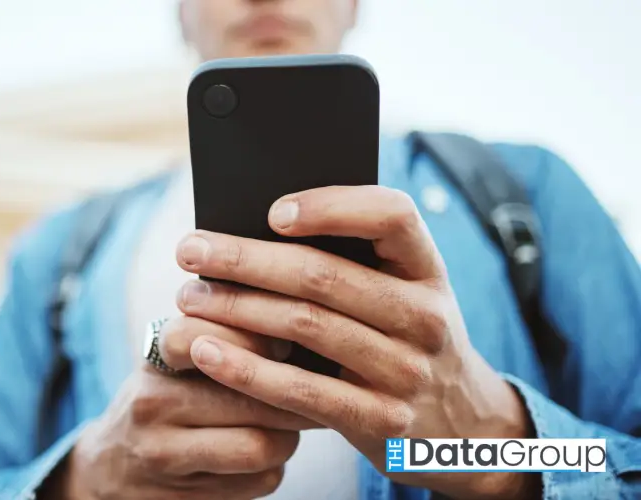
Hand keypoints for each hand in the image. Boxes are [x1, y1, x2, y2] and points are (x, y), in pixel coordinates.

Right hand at [55, 317, 316, 499]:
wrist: (109, 467)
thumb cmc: (161, 399)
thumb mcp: (173, 360)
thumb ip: (220, 335)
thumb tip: (293, 329)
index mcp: (155, 358)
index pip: (212, 335)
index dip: (261, 340)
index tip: (286, 344)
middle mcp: (153, 404)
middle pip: (250, 397)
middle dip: (294, 396)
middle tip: (315, 390)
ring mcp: (164, 455)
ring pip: (260, 446)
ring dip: (288, 438)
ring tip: (288, 426)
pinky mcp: (183, 498)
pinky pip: (257, 483)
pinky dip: (272, 470)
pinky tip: (262, 458)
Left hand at [173, 186, 537, 499]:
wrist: (463, 427)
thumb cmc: (407, 341)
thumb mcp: (403, 296)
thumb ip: (353, 266)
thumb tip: (255, 232)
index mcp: (427, 270)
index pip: (393, 215)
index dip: (331, 206)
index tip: (271, 210)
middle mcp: (425, 316)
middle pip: (325, 275)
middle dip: (246, 258)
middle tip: (190, 250)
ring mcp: (407, 371)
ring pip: (306, 326)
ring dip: (237, 308)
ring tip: (189, 298)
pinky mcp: (381, 420)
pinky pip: (302, 391)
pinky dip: (247, 370)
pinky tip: (206, 353)